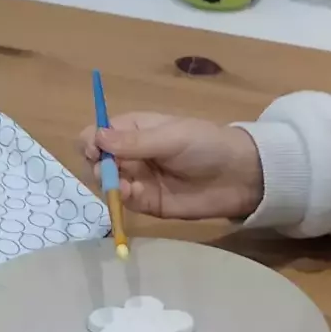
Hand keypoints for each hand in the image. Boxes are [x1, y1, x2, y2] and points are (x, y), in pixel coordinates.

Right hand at [79, 112, 263, 221]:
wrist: (239, 176)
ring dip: (108, 183)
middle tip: (111, 170)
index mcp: (133, 129)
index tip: (95, 150)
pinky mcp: (147, 202)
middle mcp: (130, 154)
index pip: (97, 133)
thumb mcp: (172, 137)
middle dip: (98, 165)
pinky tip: (130, 194)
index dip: (91, 141)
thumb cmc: (207, 145)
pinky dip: (121, 199)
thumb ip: (135, 142)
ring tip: (123, 184)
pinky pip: (124, 201)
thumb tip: (96, 137)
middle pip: (97, 160)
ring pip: (107, 183)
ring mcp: (138, 179)